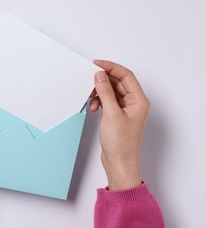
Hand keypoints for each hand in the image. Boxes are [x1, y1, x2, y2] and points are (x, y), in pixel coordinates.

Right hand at [90, 60, 149, 190]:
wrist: (118, 163)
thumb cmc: (121, 143)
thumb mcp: (111, 114)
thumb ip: (105, 92)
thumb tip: (100, 75)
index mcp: (138, 100)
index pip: (126, 76)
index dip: (111, 67)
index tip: (96, 64)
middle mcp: (133, 103)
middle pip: (118, 82)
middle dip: (102, 81)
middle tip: (89, 80)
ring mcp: (125, 109)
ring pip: (111, 91)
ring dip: (99, 93)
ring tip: (91, 99)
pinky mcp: (116, 115)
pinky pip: (107, 101)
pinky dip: (99, 101)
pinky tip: (93, 108)